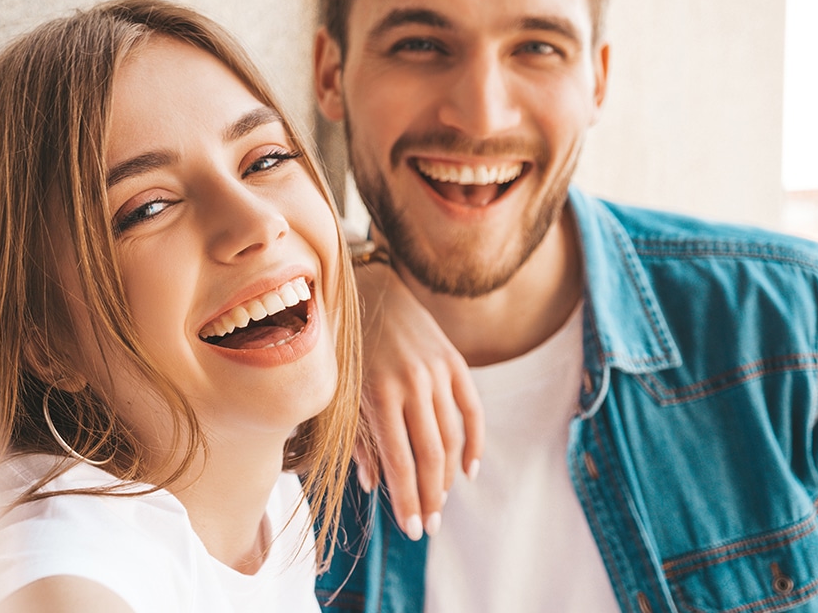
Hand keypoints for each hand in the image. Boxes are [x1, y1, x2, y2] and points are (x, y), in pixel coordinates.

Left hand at [353, 261, 483, 540]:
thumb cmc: (346, 348)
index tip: (413, 529)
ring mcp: (437, 372)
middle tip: (431, 526)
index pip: (400, 462)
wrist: (370, 289)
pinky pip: (473, 410)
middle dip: (431, 497)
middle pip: (430, 456)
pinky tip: (470, 470)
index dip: (408, 500)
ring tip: (442, 500)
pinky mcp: (454, 361)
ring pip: (452, 438)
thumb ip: (358, 439)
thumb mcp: (342, 394)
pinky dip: (475, 443)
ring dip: (448, 476)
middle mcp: (412, 384)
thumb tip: (374, 485)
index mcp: (379, 395)